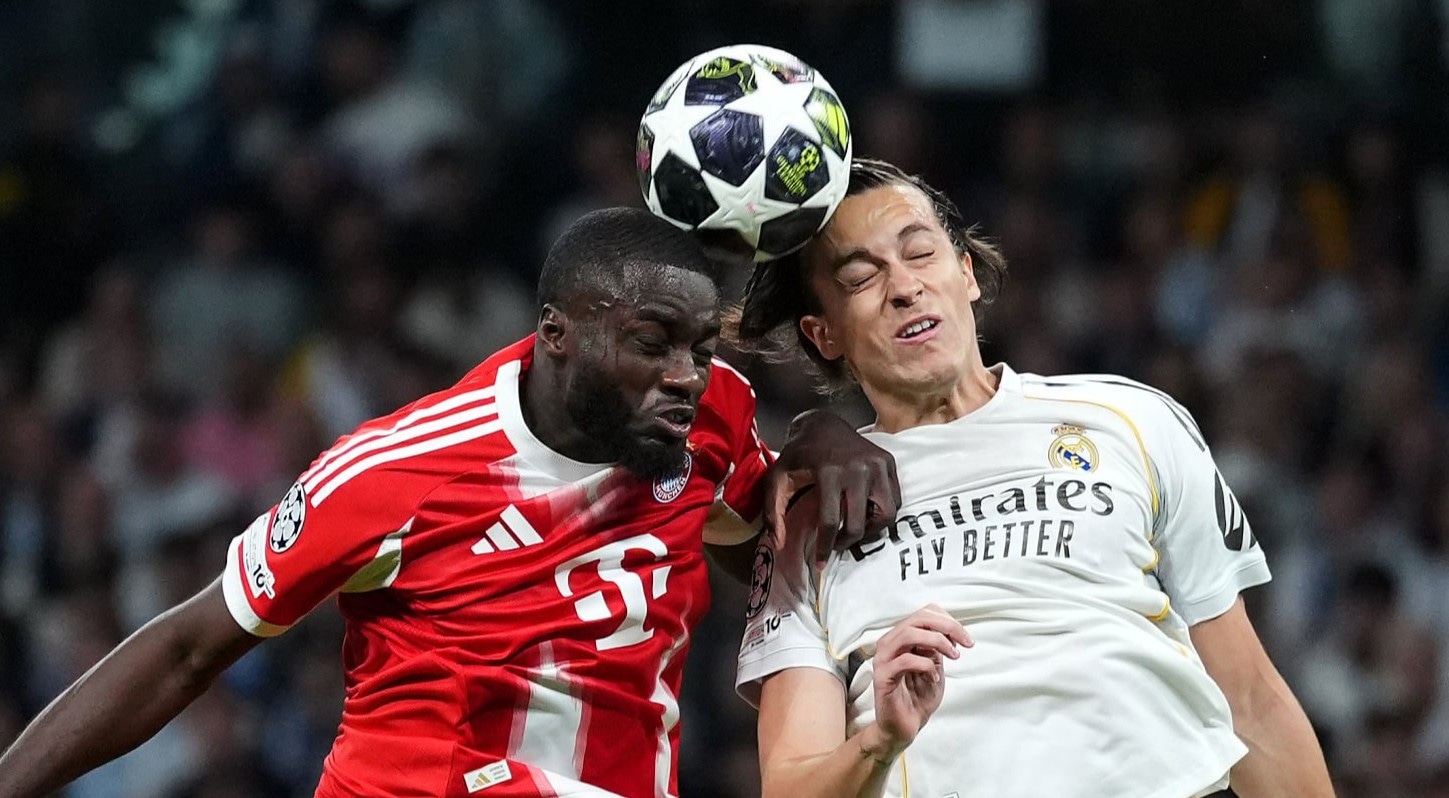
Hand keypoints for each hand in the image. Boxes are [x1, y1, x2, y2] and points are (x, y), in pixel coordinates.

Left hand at [767, 410, 900, 550]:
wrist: (823, 424)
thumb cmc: (798, 455)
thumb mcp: (776, 479)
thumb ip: (773, 512)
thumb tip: (778, 545)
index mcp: (829, 472)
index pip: (830, 522)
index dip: (825, 547)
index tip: (820, 563)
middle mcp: (858, 468)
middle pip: (859, 524)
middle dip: (846, 543)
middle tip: (835, 546)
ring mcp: (877, 465)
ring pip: (885, 516)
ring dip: (870, 530)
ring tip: (852, 530)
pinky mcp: (888, 462)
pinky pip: (894, 500)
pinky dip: (881, 514)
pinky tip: (863, 514)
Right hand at [867, 604, 970, 759]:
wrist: (905, 727)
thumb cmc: (918, 696)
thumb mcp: (935, 666)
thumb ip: (937, 647)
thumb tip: (948, 632)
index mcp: (901, 637)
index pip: (924, 613)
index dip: (947, 620)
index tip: (965, 639)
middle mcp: (889, 643)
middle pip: (918, 618)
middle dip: (947, 627)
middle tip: (966, 643)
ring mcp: (883, 658)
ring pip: (909, 634)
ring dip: (937, 642)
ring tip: (953, 656)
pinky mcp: (882, 676)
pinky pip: (905, 661)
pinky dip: (926, 666)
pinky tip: (934, 677)